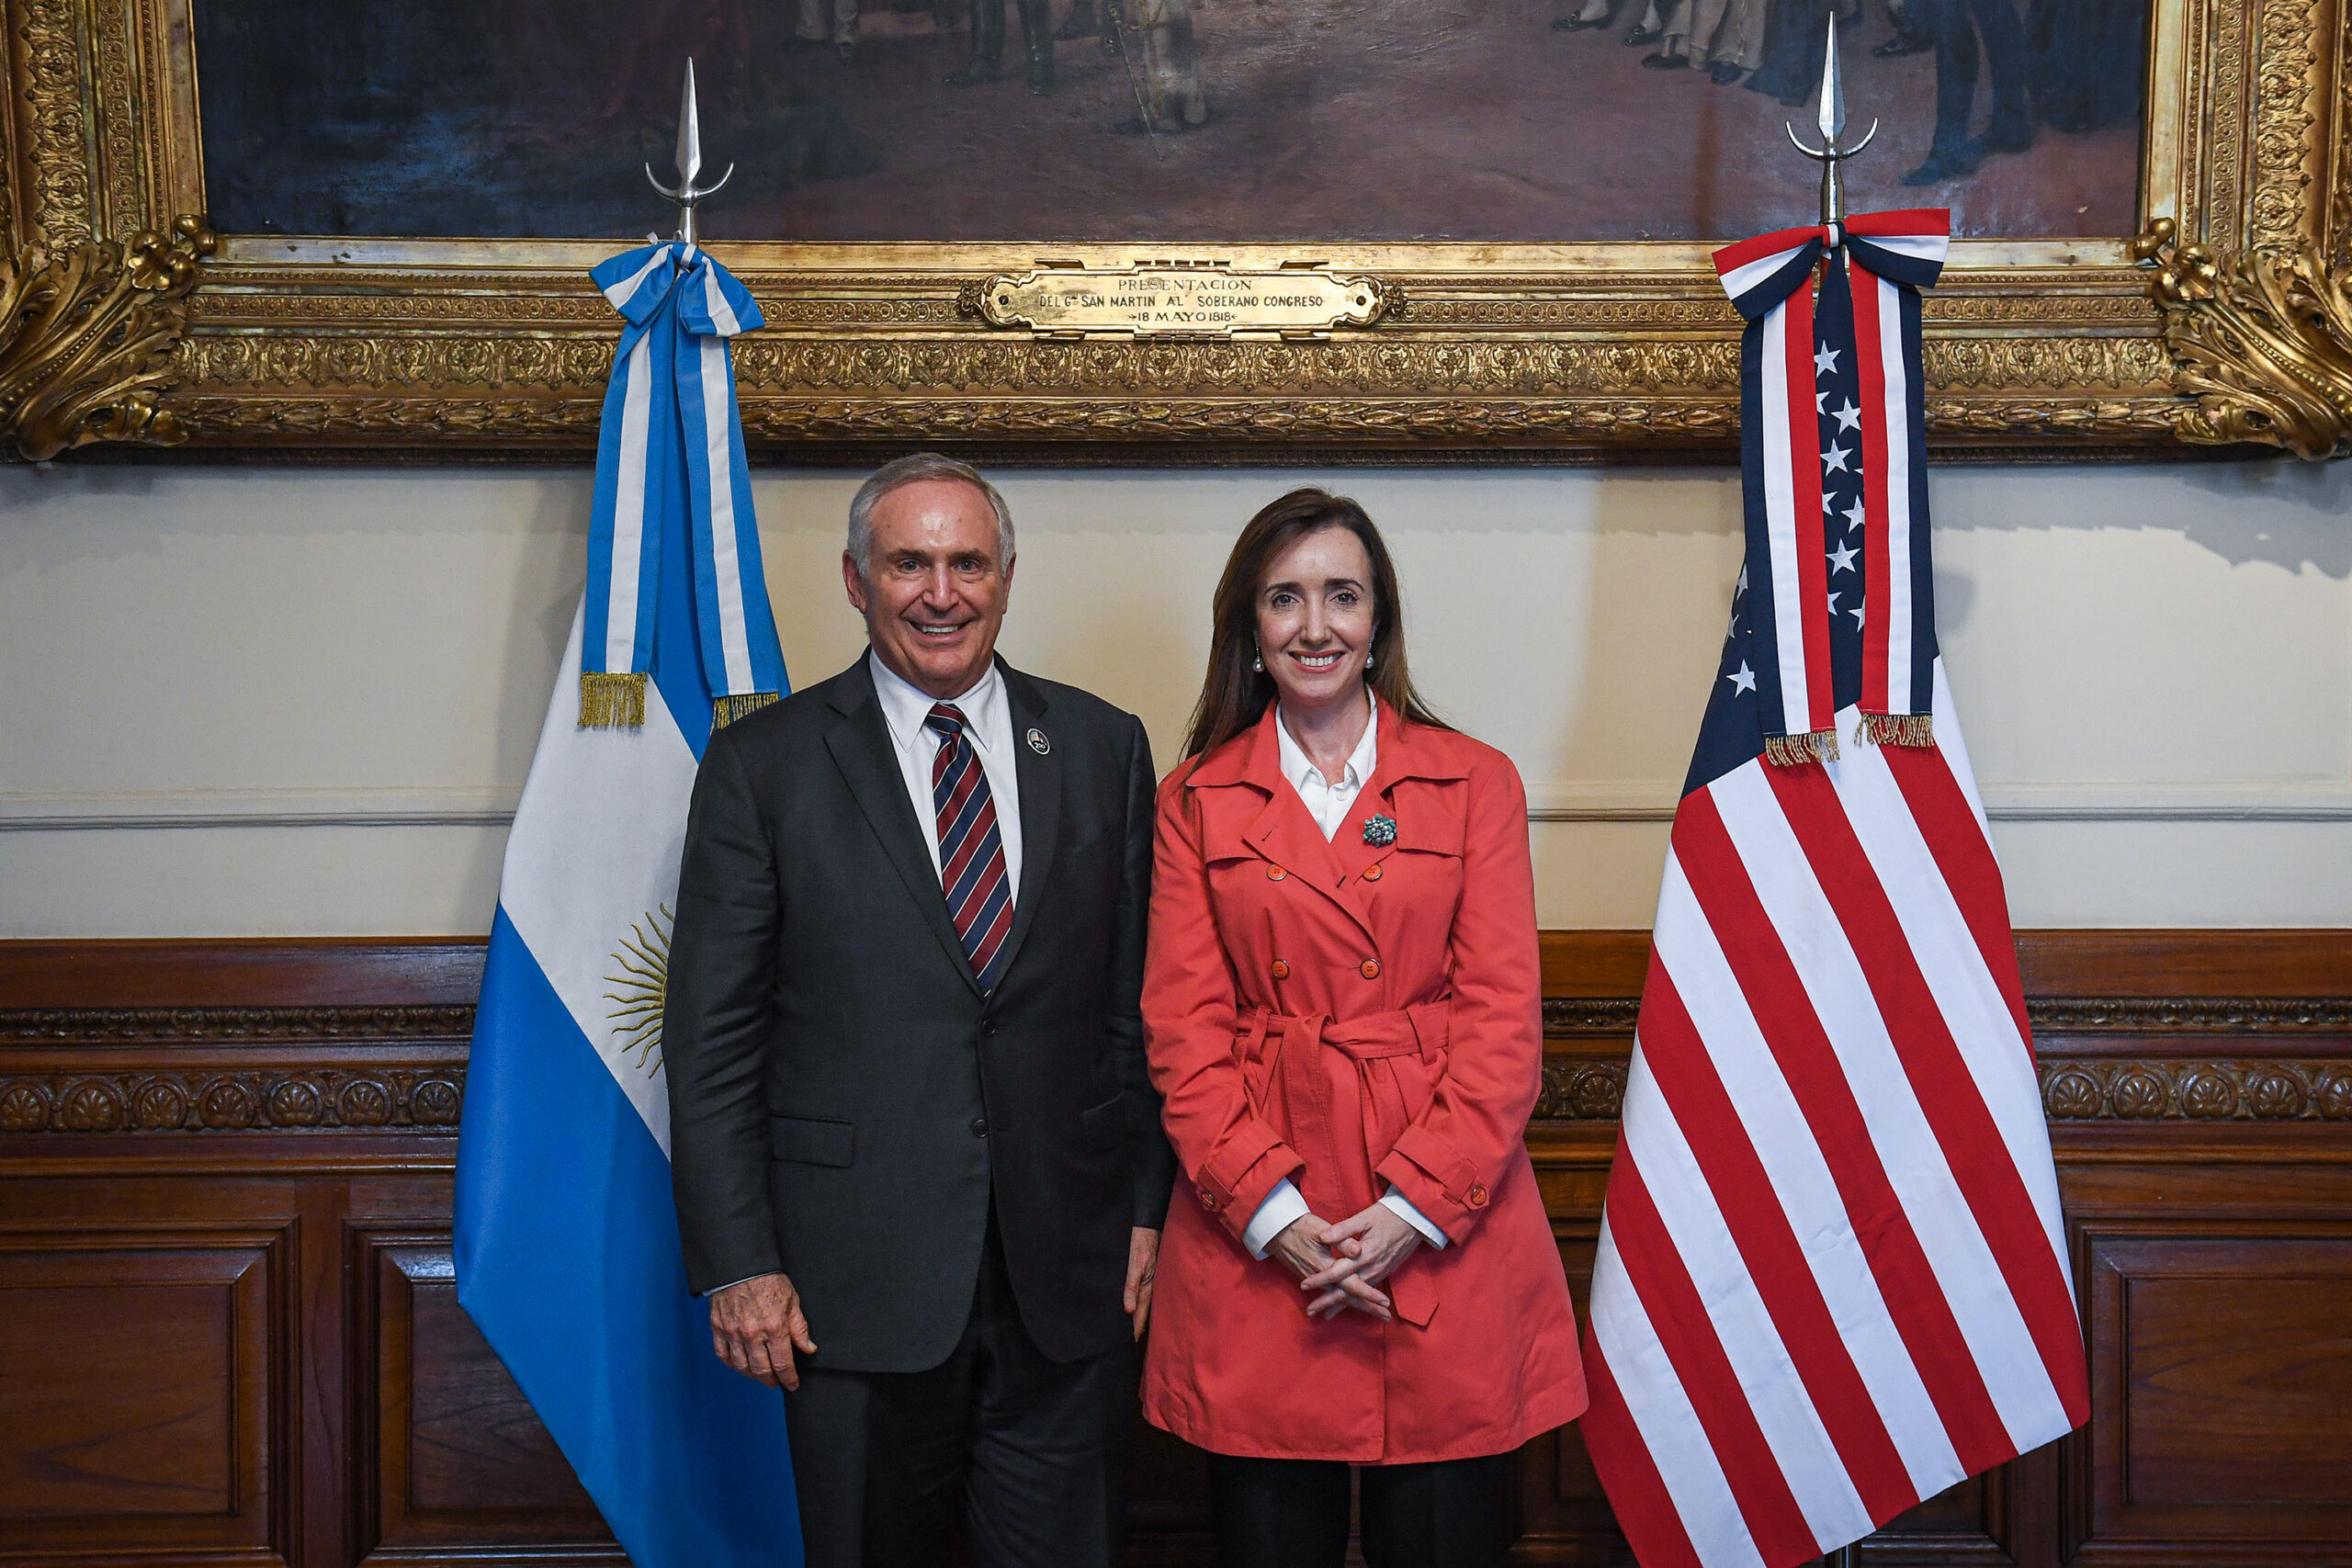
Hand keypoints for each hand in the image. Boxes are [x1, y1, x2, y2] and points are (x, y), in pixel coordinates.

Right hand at [709, 1272, 817, 1390]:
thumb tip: (809, 1348)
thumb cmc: (767, 1280)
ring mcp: (733, 1333)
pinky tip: (740, 1365)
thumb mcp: (792, 1301)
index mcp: (774, 1327)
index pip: (783, 1364)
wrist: (740, 1266)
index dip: (789, 1378)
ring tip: (760, 1375)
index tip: (792, 1384)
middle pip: (761, 1370)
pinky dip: (732, 1364)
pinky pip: (723, 1355)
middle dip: (771, 1380)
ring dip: (752, 1375)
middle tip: (776, 1382)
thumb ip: (800, 1328)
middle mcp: (752, 1334)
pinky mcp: (719, 1329)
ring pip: (742, 1366)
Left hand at [1124, 1227, 1160, 1339]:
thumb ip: (1131, 1285)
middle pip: (1143, 1315)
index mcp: (1148, 1288)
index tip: (1128, 1346)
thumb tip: (1128, 1309)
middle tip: (1127, 1346)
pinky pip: (1143, 1296)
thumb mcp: (1135, 1263)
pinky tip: (1132, 1311)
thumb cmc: (1141, 1242)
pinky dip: (1137, 1306)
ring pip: (1143, 1306)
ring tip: (1129, 1334)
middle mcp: (1150, 1288)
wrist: (1147, 1225)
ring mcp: (1150, 1282)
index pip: (1140, 1317)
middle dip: (1136, 1329)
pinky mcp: (1147, 1276)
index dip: (1134, 1332)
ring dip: (1137, 1319)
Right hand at [1267, 1214, 1390, 1321]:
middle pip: (1349, 1297)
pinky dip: (1341, 1303)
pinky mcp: (1312, 1280)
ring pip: (1340, 1298)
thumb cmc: (1301, 1226)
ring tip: (1375, 1314)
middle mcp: (1322, 1278)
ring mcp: (1316, 1281)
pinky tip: (1346, 1308)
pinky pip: (1331, 1295)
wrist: (1276, 1231)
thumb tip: (1358, 1250)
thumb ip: (1341, 1240)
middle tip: (1386, 1316)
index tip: (1384, 1301)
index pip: (1352, 1285)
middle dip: (1368, 1307)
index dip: (1369, 1293)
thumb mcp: (1321, 1229)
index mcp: (1327, 1266)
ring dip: (1358, 1306)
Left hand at [1305, 1204, 1423, 1302]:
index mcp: (1364, 1254)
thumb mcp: (1364, 1218)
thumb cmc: (1386, 1215)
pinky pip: (1367, 1292)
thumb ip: (1343, 1229)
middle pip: (1346, 1290)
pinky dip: (1356, 1301)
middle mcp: (1372, 1268)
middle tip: (1310, 1312)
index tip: (1304, 1285)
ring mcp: (1380, 1272)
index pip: (1337, 1271)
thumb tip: (1322, 1237)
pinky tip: (1348, 1305)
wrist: (1414, 1220)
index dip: (1320, 1278)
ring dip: (1341, 1305)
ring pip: (1357, 1294)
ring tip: (1325, 1315)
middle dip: (1328, 1302)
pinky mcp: (1385, 1272)